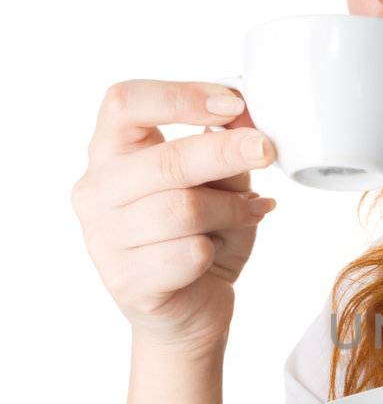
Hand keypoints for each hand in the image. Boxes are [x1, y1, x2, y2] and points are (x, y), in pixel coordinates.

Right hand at [70, 79, 276, 355]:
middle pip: (163, 161)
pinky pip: (188, 253)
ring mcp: (104, 239)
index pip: (124, 103)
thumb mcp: (220, 182)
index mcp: (110, 152)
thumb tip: (247, 117)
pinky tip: (220, 249)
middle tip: (266, 148)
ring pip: (181, 209)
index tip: (231, 104)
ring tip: (250, 211)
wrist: (191, 307)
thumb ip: (224, 146)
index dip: (180, 96)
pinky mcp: (126, 281)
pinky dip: (217, 248)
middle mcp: (95, 191)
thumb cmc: (200, 234)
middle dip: (224, 153)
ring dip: (229, 209)